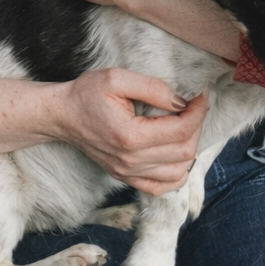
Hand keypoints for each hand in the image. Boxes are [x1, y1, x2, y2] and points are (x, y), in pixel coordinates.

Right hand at [53, 67, 207, 195]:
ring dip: (190, 148)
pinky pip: (162, 187)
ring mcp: (128, 173)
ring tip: (185, 125)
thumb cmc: (87, 94)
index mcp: (130, 136)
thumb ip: (153, 88)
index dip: (198, 112)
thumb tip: (181, 101)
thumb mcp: (117, 78)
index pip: (181, 130)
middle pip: (184, 151)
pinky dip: (177, 172)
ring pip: (178, 172)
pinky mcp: (126, 178)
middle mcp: (131, 161)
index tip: (201, 96)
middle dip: (197, 126)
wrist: (62, 115)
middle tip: (194, 106)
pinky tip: (176, 152)